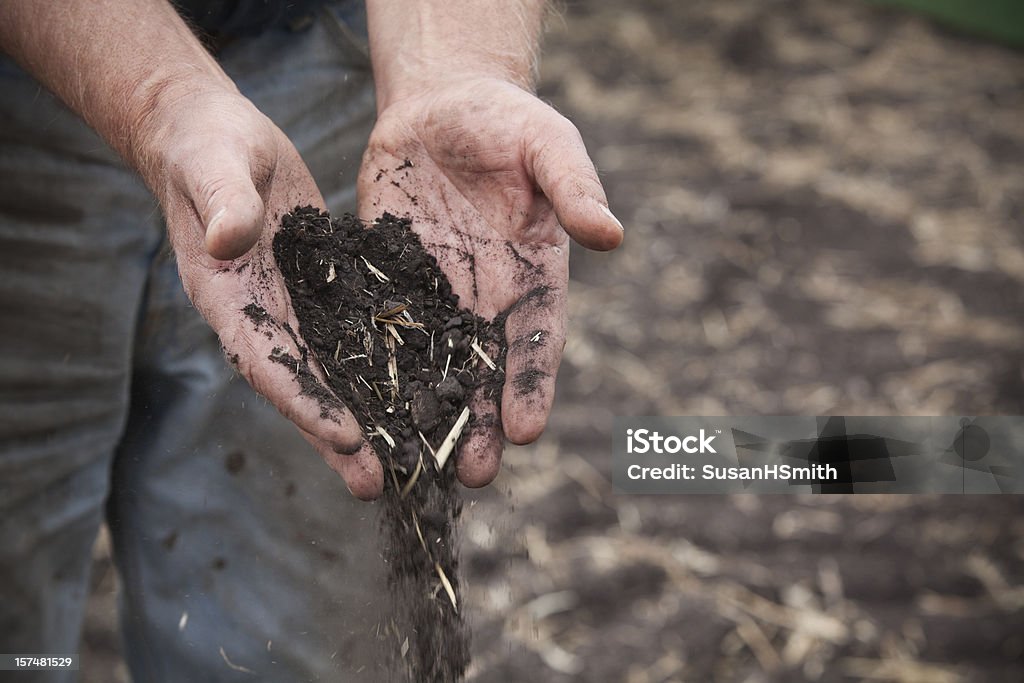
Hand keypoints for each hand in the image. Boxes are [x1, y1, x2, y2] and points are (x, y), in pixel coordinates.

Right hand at [141, 87, 383, 498]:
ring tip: (405, 460)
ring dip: (367, 414)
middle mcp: (260, 315)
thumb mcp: (213, 167)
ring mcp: (291, 307)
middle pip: (304, 385)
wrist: (214, 137)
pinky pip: (354, 333)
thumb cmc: (205, 148)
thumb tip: (228, 242)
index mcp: (226, 297)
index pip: (266, 361)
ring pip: (333, 371)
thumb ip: (222, 204)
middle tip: (379, 484)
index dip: (305, 402)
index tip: (346, 437)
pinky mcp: (321, 288)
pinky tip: (419, 390)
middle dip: (340, 436)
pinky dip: (381, 364)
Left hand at [358, 77, 622, 487]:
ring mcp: (436, 294)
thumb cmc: (505, 120)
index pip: (536, 339)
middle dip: (481, 423)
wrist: (441, 104)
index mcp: (533, 274)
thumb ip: (573, 187)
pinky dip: (377, 372)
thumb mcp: (546, 143)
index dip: (532, 385)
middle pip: (485, 369)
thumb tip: (611, 235)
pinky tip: (365, 410)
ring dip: (428, 414)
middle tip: (473, 475)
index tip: (527, 432)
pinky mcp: (389, 281)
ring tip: (420, 465)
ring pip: (433, 365)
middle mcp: (487, 297)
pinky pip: (383, 331)